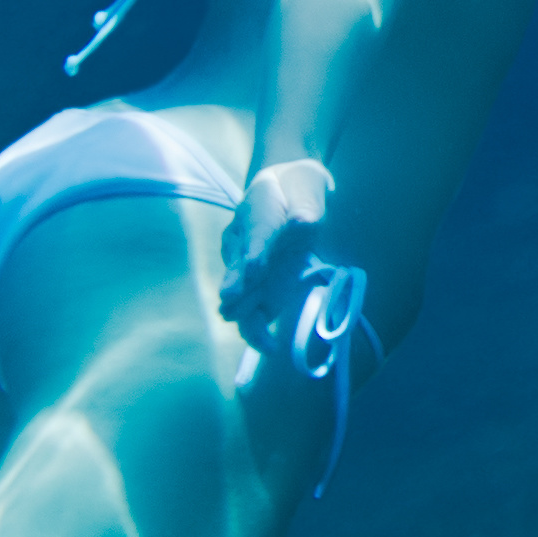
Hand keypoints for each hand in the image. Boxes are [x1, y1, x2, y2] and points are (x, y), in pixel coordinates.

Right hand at [220, 158, 355, 361]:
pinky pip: (253, 311)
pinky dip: (259, 329)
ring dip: (244, 312)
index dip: (255, 252)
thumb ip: (305, 208)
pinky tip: (270, 347)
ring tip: (256, 335)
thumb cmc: (297, 190)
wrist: (286, 189)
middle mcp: (244, 244)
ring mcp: (248, 268)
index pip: (256, 234)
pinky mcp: (259, 287)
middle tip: (231, 301)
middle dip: (237, 285)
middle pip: (239, 269)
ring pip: (241, 295)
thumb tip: (303, 223)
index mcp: (257, 214)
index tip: (254, 267)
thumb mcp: (306, 190)